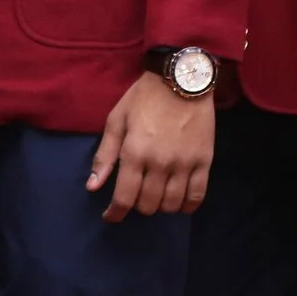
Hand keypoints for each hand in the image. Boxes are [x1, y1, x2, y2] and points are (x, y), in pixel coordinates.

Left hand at [87, 72, 214, 220]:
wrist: (181, 78)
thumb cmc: (144, 97)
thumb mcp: (116, 120)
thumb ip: (105, 155)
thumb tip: (92, 187)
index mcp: (134, 153)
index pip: (124, 198)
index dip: (115, 214)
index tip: (111, 216)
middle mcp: (159, 163)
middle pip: (148, 205)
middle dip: (137, 207)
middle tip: (135, 196)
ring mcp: (184, 164)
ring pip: (171, 205)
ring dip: (160, 207)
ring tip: (156, 197)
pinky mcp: (204, 161)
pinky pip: (197, 196)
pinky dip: (186, 206)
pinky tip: (179, 203)